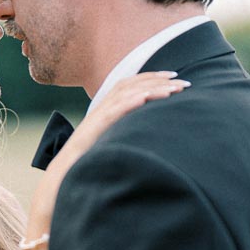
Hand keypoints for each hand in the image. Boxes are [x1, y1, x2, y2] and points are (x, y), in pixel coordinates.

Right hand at [29, 71, 189, 224]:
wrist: (66, 172)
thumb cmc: (89, 160)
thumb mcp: (112, 140)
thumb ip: (126, 130)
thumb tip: (148, 130)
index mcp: (108, 107)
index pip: (132, 84)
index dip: (152, 78)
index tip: (174, 78)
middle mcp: (104, 106)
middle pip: (133, 83)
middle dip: (158, 80)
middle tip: (182, 81)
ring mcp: (100, 115)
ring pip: (128, 93)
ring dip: (152, 89)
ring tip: (174, 89)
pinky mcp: (96, 125)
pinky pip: (116, 110)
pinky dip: (131, 101)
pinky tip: (147, 98)